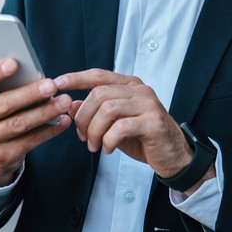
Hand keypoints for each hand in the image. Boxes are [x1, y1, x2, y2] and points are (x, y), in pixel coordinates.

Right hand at [0, 58, 72, 186]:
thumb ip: (7, 86)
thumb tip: (36, 75)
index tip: (15, 63)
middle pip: (4, 104)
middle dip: (30, 94)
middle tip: (52, 85)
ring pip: (19, 124)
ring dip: (45, 112)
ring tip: (64, 101)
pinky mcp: (3, 156)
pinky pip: (30, 141)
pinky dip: (50, 130)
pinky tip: (64, 120)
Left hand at [55, 69, 206, 186]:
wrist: (174, 156)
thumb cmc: (144, 139)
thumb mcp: (114, 125)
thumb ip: (95, 113)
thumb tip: (71, 105)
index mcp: (130, 86)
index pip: (98, 75)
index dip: (75, 78)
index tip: (57, 84)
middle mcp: (140, 90)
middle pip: (99, 94)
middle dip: (83, 118)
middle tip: (82, 137)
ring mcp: (148, 105)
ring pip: (107, 110)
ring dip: (93, 132)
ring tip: (94, 146)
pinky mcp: (153, 122)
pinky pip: (120, 128)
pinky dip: (108, 141)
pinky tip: (109, 149)